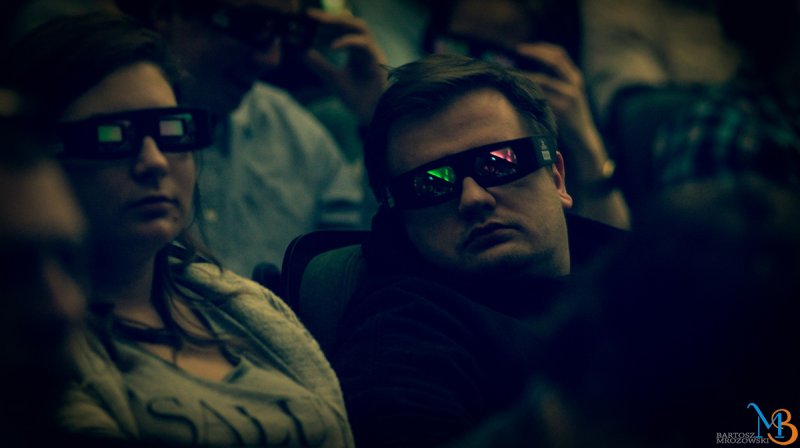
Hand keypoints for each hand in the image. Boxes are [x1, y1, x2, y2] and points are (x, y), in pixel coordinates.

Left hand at [301, 8, 388, 124]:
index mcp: (356, 50)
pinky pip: (364, 43)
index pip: (341, 29)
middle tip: (312, 16)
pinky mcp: (378, 60)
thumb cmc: (358, 98)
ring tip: (322, 23)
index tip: (307, 18)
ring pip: (360, 26)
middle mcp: (365, 47)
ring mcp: (373, 52)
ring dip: (341, 23)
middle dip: (331, 18)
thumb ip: (319, 65)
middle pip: (350, 23)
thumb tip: (301, 52)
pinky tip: (332, 46)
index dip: (325, 22)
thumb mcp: (332, 78)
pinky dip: (348, 41)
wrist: (372, 115)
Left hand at [515, 43, 605, 171]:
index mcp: (575, 77)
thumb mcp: (565, 94)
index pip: (559, 54)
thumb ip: (553, 82)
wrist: (583, 137)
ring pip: (544, 79)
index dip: (541, 48)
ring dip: (525, 75)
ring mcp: (570, 95)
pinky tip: (517, 92)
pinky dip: (528, 92)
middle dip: (535, 53)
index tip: (522, 48)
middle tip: (517, 51)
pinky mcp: (563, 109)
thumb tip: (527, 72)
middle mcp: (574, 83)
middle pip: (555, 59)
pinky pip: (541, 97)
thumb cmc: (568, 116)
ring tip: (511, 74)